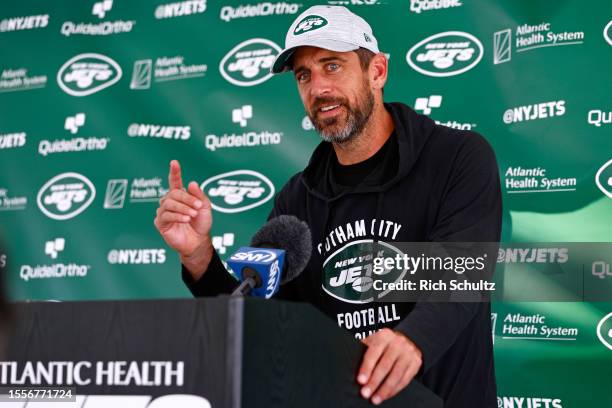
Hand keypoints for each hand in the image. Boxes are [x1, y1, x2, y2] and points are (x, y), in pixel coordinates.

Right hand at [154, 160, 212, 278]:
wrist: (199, 241)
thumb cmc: (201, 223)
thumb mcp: (205, 207)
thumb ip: (199, 195)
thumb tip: (191, 183)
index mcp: (180, 196)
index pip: (175, 182)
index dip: (175, 172)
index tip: (174, 162)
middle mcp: (170, 202)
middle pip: (174, 193)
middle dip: (187, 198)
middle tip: (197, 206)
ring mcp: (164, 212)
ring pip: (169, 203)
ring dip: (183, 208)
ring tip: (192, 215)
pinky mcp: (160, 223)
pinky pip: (165, 215)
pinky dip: (177, 216)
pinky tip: (186, 219)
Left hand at [357, 328, 421, 404]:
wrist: (405, 340)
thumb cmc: (383, 344)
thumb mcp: (373, 340)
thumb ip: (364, 349)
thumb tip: (349, 364)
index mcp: (384, 335)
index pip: (373, 353)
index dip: (366, 368)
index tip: (360, 380)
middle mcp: (398, 342)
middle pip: (385, 366)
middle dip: (374, 382)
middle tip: (365, 393)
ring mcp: (409, 352)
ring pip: (396, 375)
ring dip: (384, 390)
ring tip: (375, 399)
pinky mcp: (416, 362)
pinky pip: (405, 379)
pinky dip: (394, 390)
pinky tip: (386, 395)